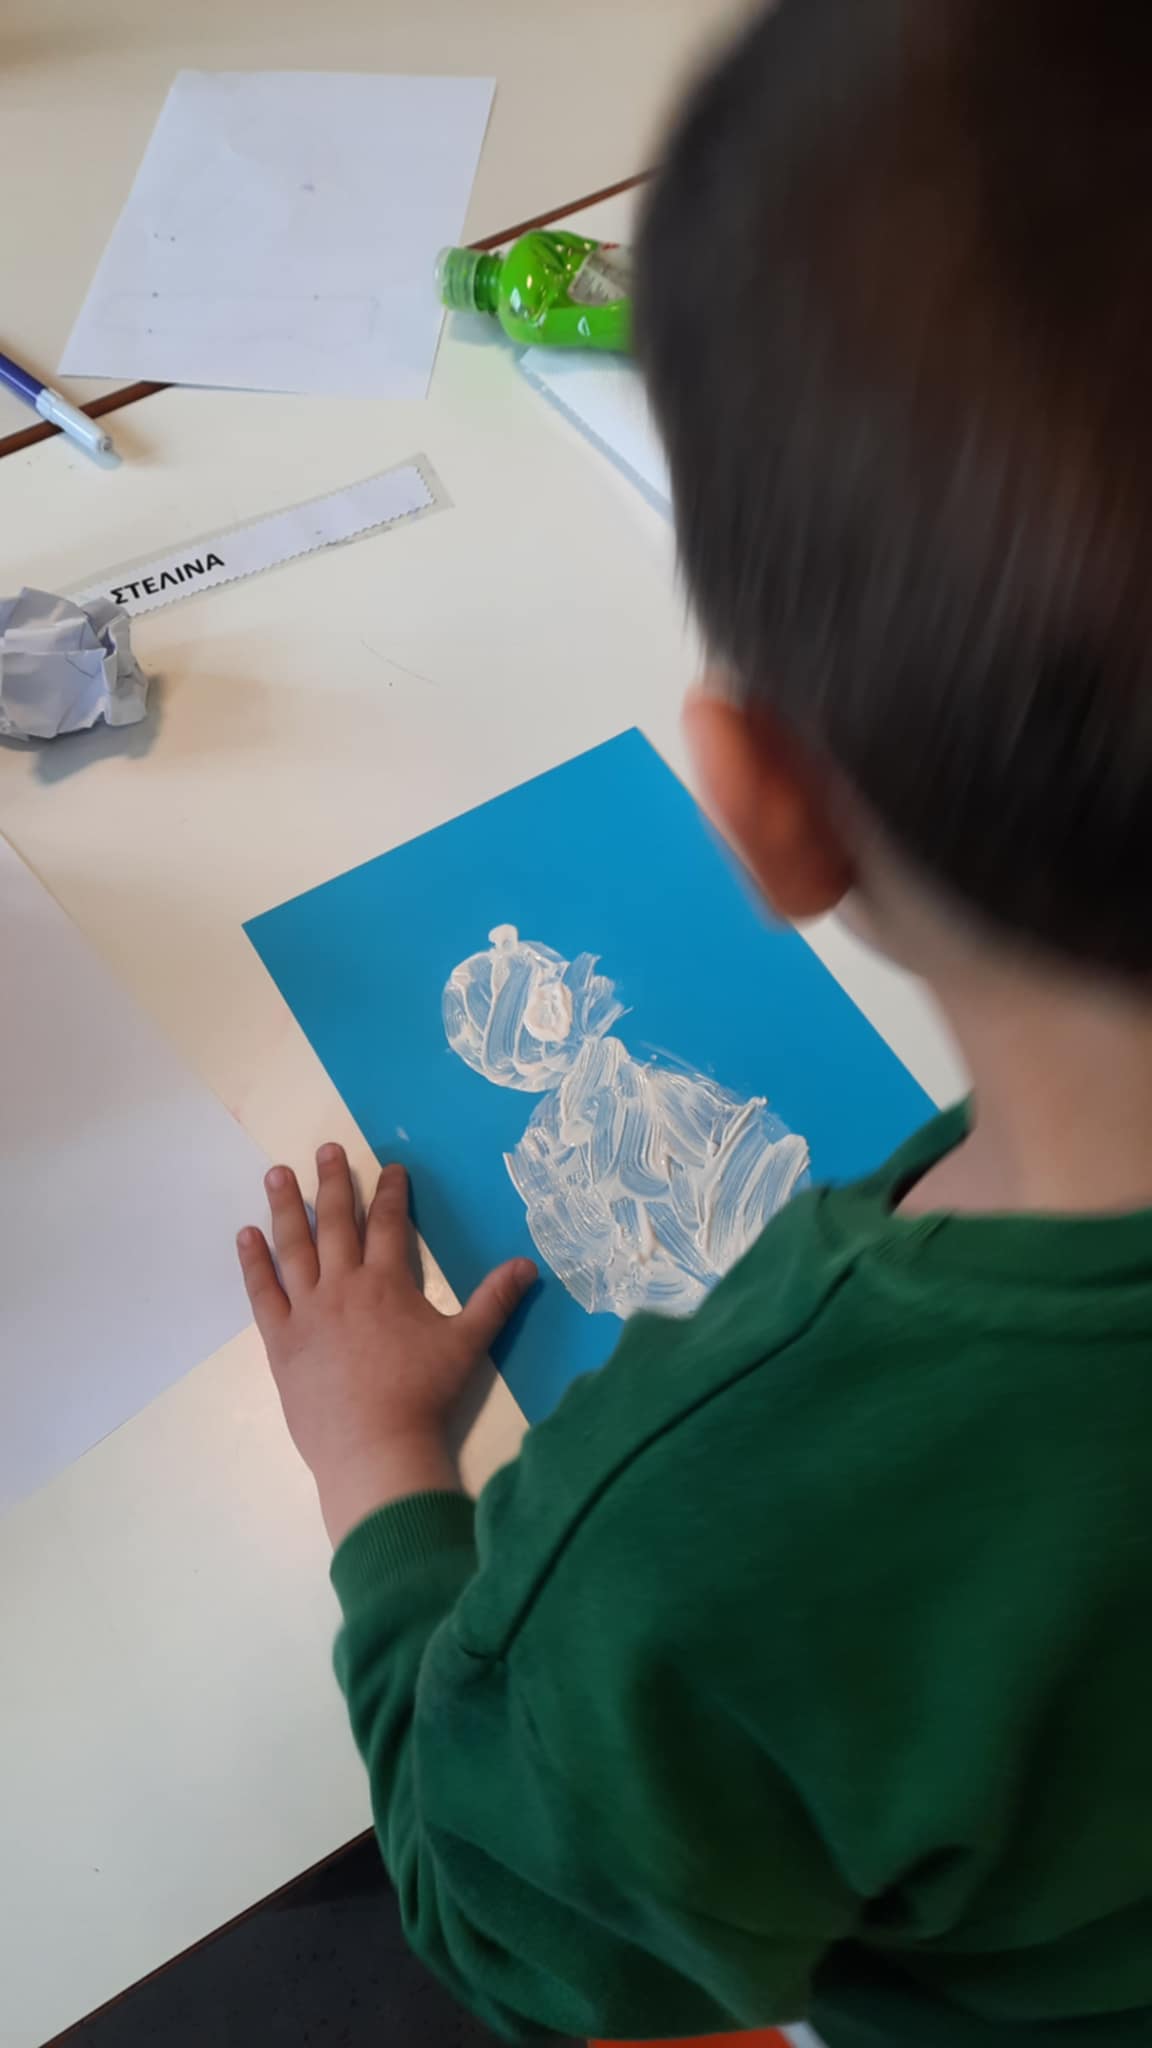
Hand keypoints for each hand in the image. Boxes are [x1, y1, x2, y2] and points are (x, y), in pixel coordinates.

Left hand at [237, 1145, 535, 1547]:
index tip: (389, 1168)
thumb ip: (495, 1300)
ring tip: (276, 1173)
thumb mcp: (468, 1344)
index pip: (390, 1225)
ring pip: (294, 1247)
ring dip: (285, 1207)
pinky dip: (253, 1262)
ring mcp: (307, 1311)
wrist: (374, 1446)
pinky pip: (262, 1293)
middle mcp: (343, 1286)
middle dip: (333, 1183)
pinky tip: (246, 1235)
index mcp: (387, 1283)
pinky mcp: (280, 1340)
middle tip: (325, 1149)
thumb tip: (529, 1264)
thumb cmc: (423, 1395)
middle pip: (337, 1223)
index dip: (391, 1193)